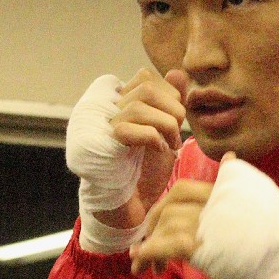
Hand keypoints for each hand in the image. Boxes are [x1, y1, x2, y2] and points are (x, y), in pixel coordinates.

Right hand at [104, 68, 187, 225]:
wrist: (133, 206)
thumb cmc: (147, 170)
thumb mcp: (168, 131)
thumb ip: (173, 102)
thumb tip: (176, 72)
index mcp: (123, 104)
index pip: (145, 77)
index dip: (169, 94)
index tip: (176, 119)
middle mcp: (108, 111)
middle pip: (144, 87)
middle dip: (171, 108)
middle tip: (176, 133)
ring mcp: (102, 128)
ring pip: (137, 106)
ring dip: (165, 125)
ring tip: (169, 144)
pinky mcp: (102, 148)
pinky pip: (128, 130)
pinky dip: (152, 138)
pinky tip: (158, 150)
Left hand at [132, 153, 278, 278]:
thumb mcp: (264, 209)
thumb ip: (241, 189)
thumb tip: (228, 158)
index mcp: (233, 192)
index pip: (187, 187)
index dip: (167, 205)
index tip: (159, 225)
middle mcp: (222, 201)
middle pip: (173, 199)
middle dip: (155, 221)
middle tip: (147, 245)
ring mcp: (215, 223)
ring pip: (168, 220)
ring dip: (149, 242)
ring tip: (142, 266)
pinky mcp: (208, 248)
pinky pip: (167, 243)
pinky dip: (149, 252)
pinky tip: (141, 264)